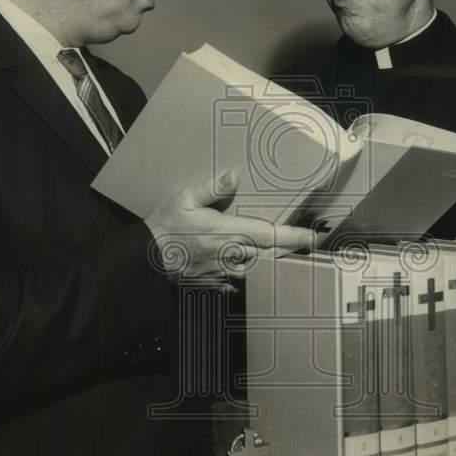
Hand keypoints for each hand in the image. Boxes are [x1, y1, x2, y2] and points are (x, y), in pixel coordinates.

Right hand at [144, 169, 316, 285]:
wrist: (143, 260)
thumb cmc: (163, 227)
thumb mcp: (184, 199)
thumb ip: (212, 188)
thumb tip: (234, 174)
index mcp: (227, 233)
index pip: (269, 235)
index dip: (294, 236)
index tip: (312, 236)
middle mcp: (230, 255)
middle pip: (269, 255)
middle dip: (289, 250)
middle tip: (306, 244)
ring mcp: (222, 272)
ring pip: (256, 269)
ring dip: (269, 262)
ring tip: (281, 254)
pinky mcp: (212, 281)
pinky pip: (236, 280)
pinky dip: (246, 274)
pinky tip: (246, 268)